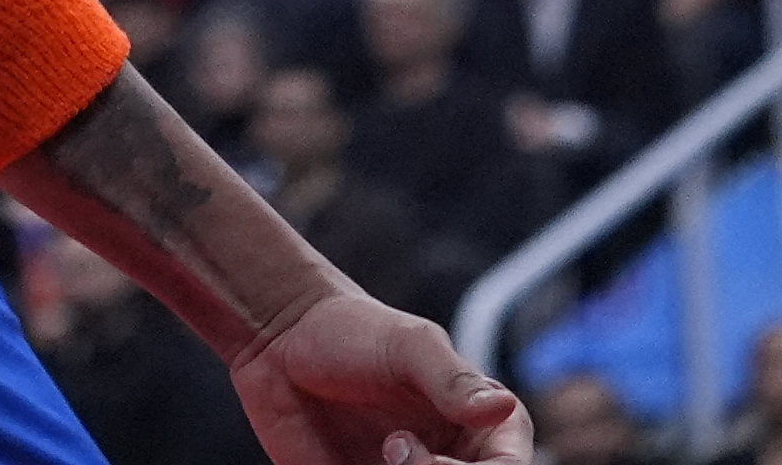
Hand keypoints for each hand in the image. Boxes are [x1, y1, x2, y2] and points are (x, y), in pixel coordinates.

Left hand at [230, 289, 531, 464]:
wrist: (279, 342)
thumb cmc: (351, 330)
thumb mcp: (407, 346)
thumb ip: (452, 380)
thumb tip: (501, 406)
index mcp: (485, 427)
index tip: (427, 457)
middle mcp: (455, 463)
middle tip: (392, 445)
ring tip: (376, 450)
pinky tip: (341, 461)